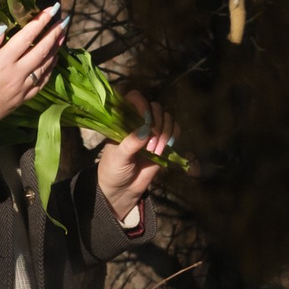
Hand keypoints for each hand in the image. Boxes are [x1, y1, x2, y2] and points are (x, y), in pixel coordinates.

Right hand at [0, 2, 67, 134]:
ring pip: (45, 65)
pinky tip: (54, 60)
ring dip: (56, 49)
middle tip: (65, 19)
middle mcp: (17, 73)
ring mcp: (22, 87)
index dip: (41, 21)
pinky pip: (43, 82)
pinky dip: (51, 69)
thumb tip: (3, 25)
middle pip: (42, 49)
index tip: (52, 9)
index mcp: (3, 61)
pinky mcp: (23, 98)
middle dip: (54, 33)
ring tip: (63, 35)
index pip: (27, 36)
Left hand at [96, 89, 177, 224]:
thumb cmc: (113, 170)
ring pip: (166, 117)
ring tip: (156, 151)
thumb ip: (130, 143)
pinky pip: (175, 130)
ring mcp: (152, 131)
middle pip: (155, 107)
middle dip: (156, 124)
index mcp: (123, 120)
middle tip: (150, 144)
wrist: (122, 190)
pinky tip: (166, 148)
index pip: (134, 98)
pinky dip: (174, 135)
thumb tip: (145, 130)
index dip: (141, 104)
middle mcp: (138, 122)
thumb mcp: (118, 157)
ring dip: (165, 132)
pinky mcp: (163, 142)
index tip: (145, 119)